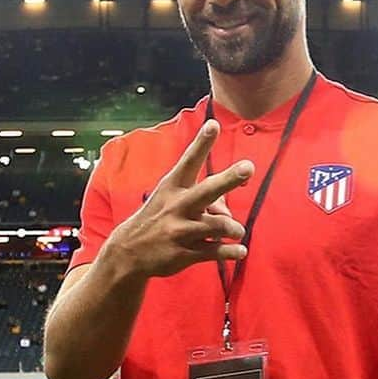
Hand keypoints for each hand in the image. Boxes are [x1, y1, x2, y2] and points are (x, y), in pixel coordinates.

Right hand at [108, 119, 253, 278]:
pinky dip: (232, 251)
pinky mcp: (184, 254)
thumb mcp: (172, 198)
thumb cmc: (160, 216)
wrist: (129, 251)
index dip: (202, 143)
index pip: (189, 161)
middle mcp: (178, 206)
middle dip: (229, 179)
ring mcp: (181, 230)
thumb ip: (205, 198)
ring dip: (234, 229)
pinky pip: (216, 251)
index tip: (214, 125)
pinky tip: (240, 251)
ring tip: (236, 232)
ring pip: (220, 225)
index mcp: (173, 186)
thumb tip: (228, 212)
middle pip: (208, 190)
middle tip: (248, 167)